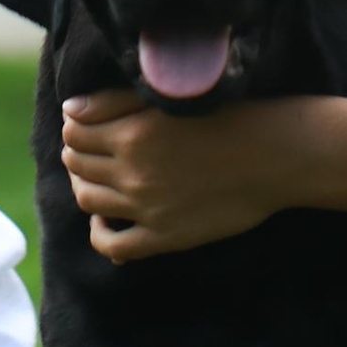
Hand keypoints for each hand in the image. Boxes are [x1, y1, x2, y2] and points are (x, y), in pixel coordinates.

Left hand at [59, 89, 291, 263]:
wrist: (276, 157)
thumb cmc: (231, 119)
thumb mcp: (170, 101)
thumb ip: (115, 102)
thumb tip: (70, 110)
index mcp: (132, 134)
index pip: (75, 131)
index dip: (75, 125)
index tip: (86, 125)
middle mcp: (132, 174)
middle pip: (77, 165)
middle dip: (77, 153)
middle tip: (91, 149)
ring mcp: (146, 209)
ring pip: (88, 200)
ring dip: (83, 185)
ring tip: (97, 177)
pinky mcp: (164, 237)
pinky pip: (113, 245)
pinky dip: (99, 234)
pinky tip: (105, 221)